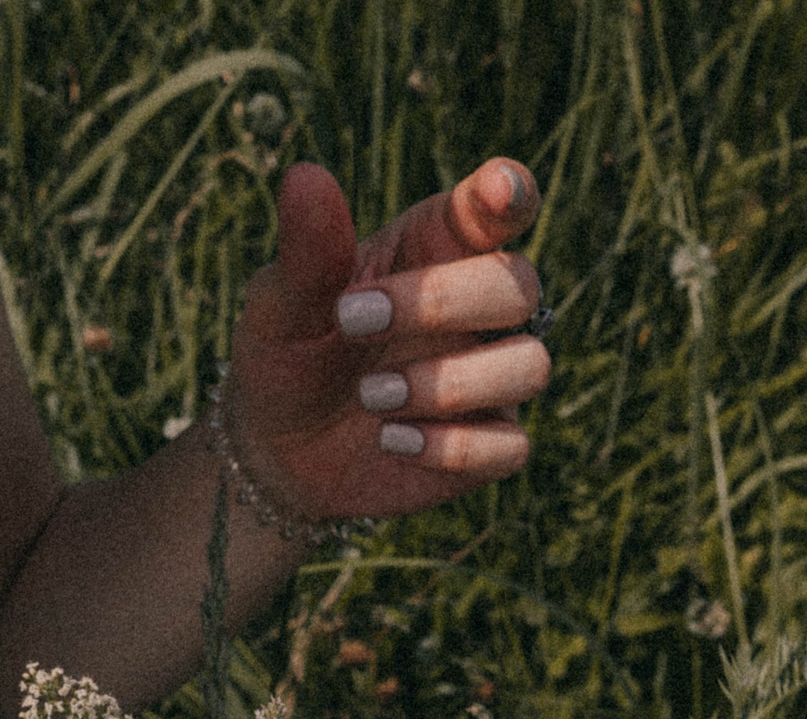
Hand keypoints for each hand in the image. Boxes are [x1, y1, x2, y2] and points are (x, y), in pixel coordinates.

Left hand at [223, 157, 548, 520]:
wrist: (279, 456)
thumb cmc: (288, 358)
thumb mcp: (280, 307)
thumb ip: (306, 252)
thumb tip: (306, 174)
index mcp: (434, 250)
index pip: (495, 209)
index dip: (507, 193)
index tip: (496, 188)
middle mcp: (476, 310)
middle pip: (518, 286)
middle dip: (442, 303)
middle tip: (353, 321)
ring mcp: (490, 380)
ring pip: (528, 366)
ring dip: (445, 385)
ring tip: (370, 397)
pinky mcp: (489, 447)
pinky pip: (508, 445)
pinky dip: (449, 446)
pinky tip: (392, 441)